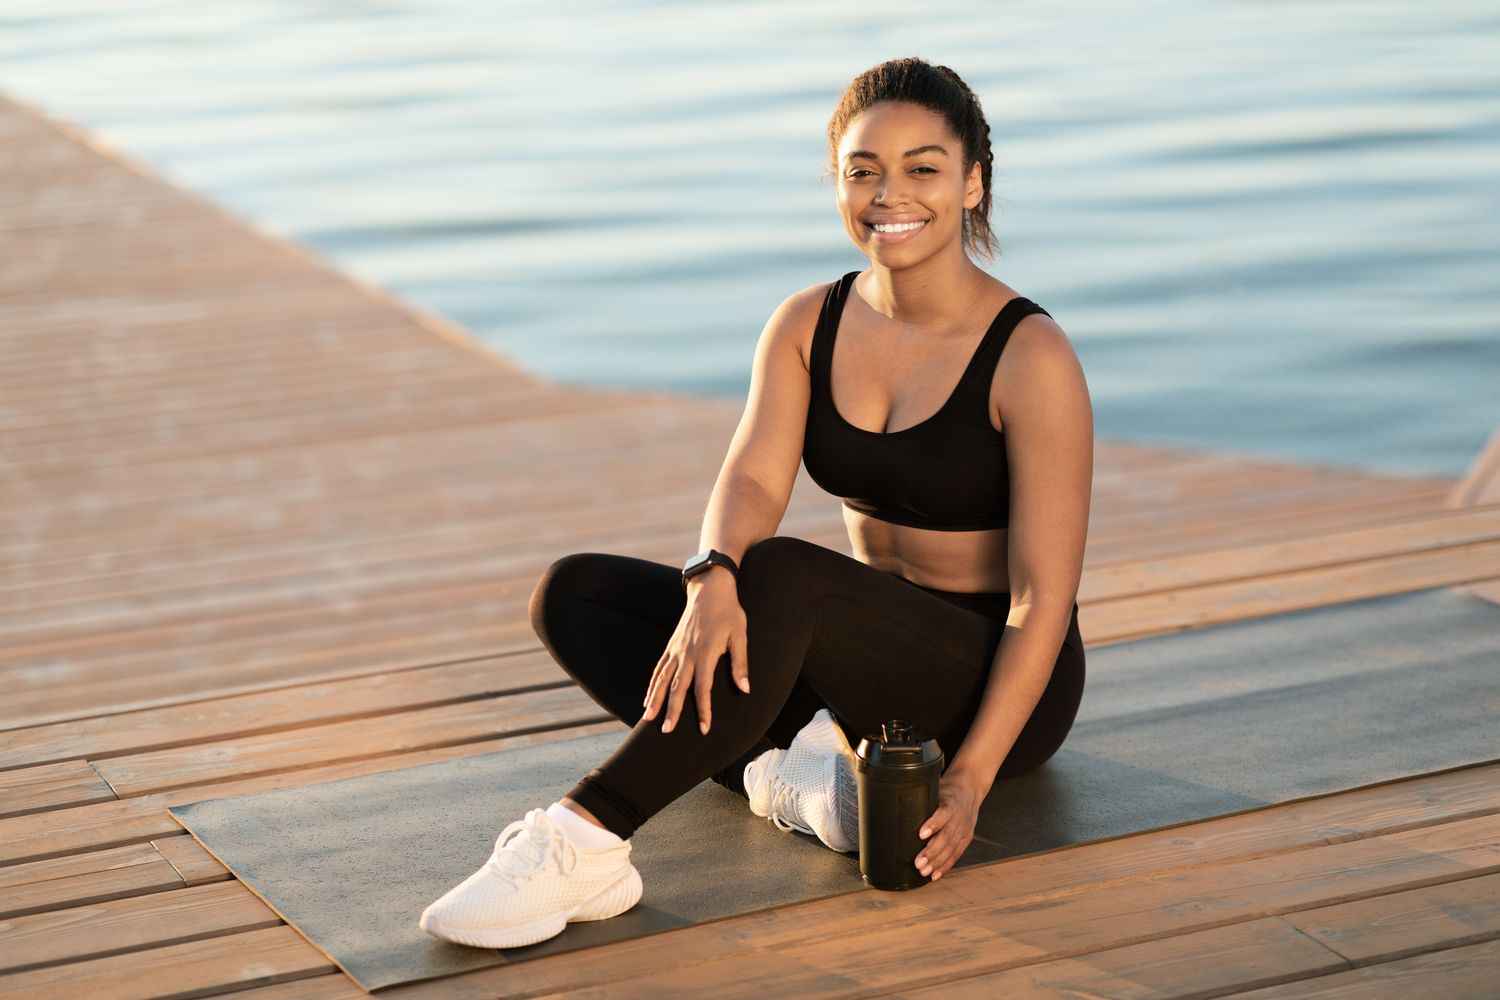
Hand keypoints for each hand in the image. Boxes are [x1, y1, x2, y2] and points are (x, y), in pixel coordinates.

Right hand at [641, 574, 748, 735]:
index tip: (703, 729)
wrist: (710, 588)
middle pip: (677, 687)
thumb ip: (740, 664)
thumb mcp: (740, 636)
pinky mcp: (671, 645)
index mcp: (706, 653)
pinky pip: (659, 668)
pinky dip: (652, 685)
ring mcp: (676, 649)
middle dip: (672, 711)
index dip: (703, 710)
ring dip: (655, 700)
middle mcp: (687, 653)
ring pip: (663, 679)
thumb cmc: (729, 612)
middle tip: (667, 731)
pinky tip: (646, 699)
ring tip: (648, 719)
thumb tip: (745, 689)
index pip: (703, 688)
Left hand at [915, 771, 983, 880]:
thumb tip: (897, 808)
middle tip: (918, 863)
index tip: (921, 834)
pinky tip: (935, 875)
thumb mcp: (935, 791)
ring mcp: (964, 830)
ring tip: (924, 872)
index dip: (933, 824)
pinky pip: (956, 854)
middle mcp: (959, 818)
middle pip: (946, 836)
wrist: (969, 792)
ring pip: (951, 848)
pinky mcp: (966, 839)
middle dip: (932, 852)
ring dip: (937, 863)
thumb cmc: (946, 792)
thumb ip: (921, 801)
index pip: (943, 814)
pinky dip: (945, 866)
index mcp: (950, 804)